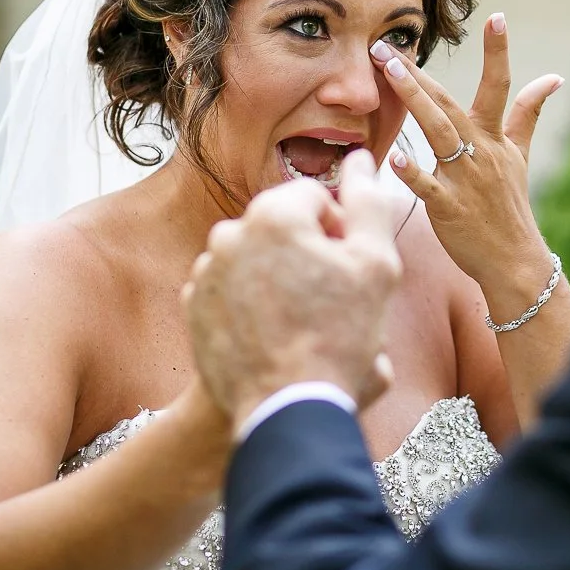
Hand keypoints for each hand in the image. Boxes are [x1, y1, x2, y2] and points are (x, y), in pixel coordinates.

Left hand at [180, 150, 401, 426]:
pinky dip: (250, 302)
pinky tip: (274, 333)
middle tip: (331, 297)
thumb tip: (362, 159)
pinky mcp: (193, 307)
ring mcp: (206, 272)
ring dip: (279, 275)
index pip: (316, 199)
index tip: (350, 269)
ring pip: (255, 256)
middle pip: (283, 226)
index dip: (341, 232)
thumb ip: (369, 202)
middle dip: (308, 251)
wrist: (287, 410)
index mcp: (274, 214)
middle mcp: (230, 234)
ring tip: (302, 320)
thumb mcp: (376, 264)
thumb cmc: (340, 338)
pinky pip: (229, 289)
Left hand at [370, 13, 563, 302]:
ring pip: (439, 132)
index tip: (497, 17)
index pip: (499, 86)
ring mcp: (465, 180)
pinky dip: (412, 172)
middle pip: (451, 104)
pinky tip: (392, 157)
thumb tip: (553, 77)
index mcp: (494, 138)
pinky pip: (429, 187)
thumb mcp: (521, 155)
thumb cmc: (511, 206)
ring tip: (389, 73)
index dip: (499, 52)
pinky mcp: (450, 208)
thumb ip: (529, 113)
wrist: (515, 261)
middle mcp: (481, 152)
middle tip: (386, 46)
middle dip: (420, 73)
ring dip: (414, 100)